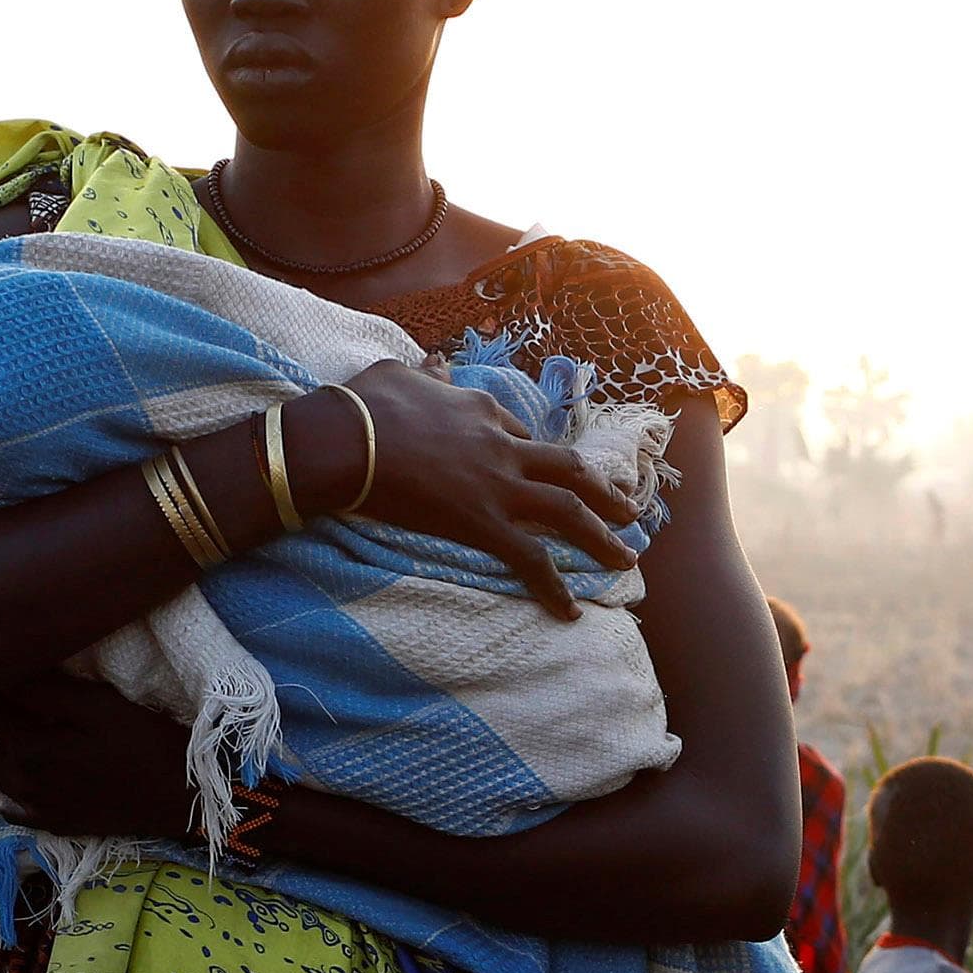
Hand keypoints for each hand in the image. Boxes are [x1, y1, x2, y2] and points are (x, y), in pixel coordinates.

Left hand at [0, 675, 195, 838]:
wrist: (182, 799)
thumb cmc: (146, 743)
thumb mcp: (100, 705)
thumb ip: (47, 689)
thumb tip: (6, 666)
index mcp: (30, 747)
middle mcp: (22, 781)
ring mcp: (34, 807)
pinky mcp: (49, 823)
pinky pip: (4, 802)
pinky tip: (6, 763)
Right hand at [330, 359, 642, 617]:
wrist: (346, 441)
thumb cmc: (364, 406)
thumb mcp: (400, 375)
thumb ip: (427, 373)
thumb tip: (435, 361)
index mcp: (481, 409)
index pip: (522, 434)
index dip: (536, 454)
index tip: (544, 470)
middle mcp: (502, 446)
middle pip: (568, 468)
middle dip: (602, 490)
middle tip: (627, 509)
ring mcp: (498, 485)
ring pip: (568, 511)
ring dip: (602, 536)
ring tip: (626, 556)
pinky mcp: (483, 523)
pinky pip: (530, 559)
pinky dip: (552, 586)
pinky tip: (568, 611)